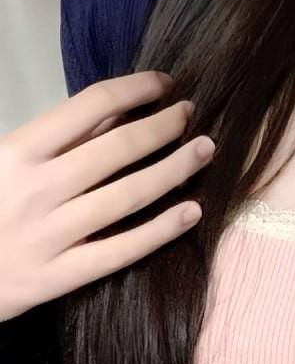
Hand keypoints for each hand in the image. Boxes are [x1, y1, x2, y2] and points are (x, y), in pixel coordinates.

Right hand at [0, 72, 213, 320]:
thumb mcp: (6, 158)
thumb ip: (59, 137)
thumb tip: (121, 109)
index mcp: (18, 150)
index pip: (90, 104)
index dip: (136, 89)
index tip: (165, 84)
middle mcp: (36, 190)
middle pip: (119, 148)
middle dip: (164, 126)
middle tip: (192, 114)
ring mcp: (48, 237)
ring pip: (128, 197)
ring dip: (175, 169)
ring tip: (206, 150)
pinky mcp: (55, 280)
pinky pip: (119, 252)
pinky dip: (161, 231)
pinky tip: (192, 211)